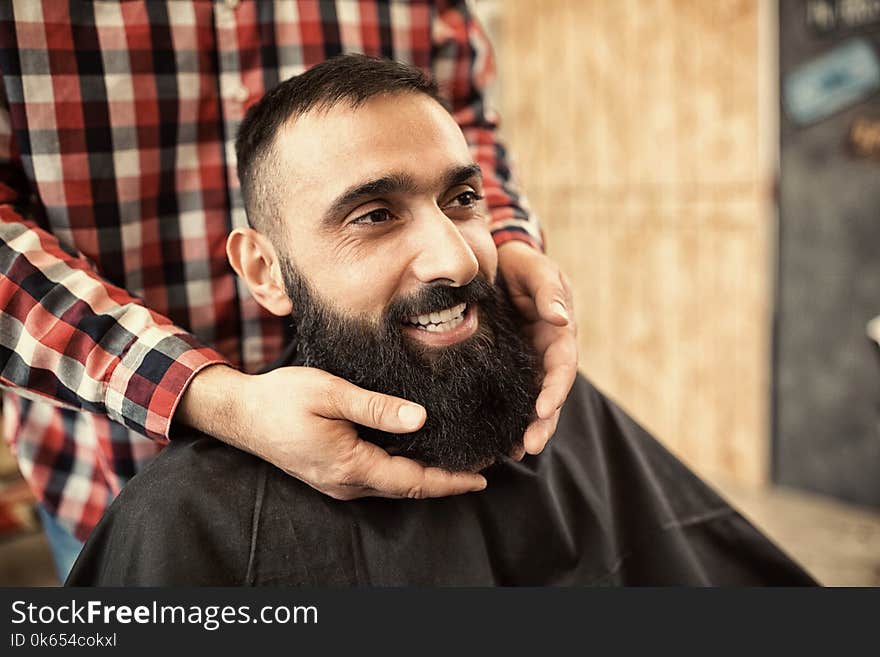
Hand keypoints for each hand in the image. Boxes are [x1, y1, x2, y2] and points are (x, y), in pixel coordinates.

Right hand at [177, 364, 486, 499]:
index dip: (450, 481)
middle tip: (481, 467)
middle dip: (445, 482)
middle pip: (407, 490)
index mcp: (350, 466)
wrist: (240, 413)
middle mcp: (346, 483)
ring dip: (425, 479)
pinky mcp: (331, 475)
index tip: (481, 477)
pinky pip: (377, 480)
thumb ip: (376, 408)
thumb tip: (419, 418)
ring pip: (393, 487)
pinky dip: (403, 472)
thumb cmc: (281, 399)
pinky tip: (417, 456)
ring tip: (457, 462)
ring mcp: (337, 483)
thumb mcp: (331, 393)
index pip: (413, 482)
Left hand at [497, 240, 577, 456]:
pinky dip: (506, 418)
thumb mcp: (536, 269)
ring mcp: (526, 364)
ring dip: (527, 428)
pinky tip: (497, 441)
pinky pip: (508, 396)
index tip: (544, 408)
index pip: (562, 366)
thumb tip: (561, 319)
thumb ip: (547, 292)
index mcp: (558, 333)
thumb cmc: (520, 264)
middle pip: (550, 393)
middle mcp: (546, 354)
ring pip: (531, 401)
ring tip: (515, 453)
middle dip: (543, 422)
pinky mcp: (505, 369)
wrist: (496, 262)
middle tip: (528, 447)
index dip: (556, 388)